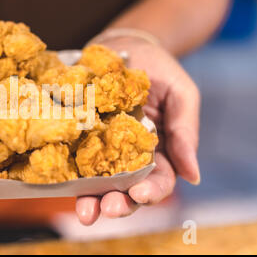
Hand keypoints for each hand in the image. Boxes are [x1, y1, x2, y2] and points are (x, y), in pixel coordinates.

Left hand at [76, 37, 199, 224]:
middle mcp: (128, 156)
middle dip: (119, 203)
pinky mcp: (79, 137)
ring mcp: (101, 148)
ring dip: (92, 200)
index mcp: (157, 150)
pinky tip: (63, 186)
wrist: (123, 44)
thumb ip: (186, 132)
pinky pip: (74, 160)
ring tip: (86, 211)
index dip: (152, 191)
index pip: (159, 179)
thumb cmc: (157, 67)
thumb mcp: (180, 93)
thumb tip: (193, 176)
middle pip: (125, 189)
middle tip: (109, 209)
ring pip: (98, 183)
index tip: (141, 194)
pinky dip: (70, 176)